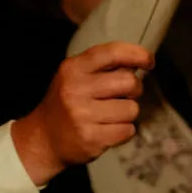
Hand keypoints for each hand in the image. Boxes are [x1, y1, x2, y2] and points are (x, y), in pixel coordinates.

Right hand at [10, 42, 152, 185]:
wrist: (42, 139)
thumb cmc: (67, 104)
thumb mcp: (76, 77)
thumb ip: (103, 68)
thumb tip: (140, 61)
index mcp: (73, 68)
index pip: (112, 52)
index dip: (137, 54)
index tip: (148, 62)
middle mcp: (75, 89)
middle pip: (129, 82)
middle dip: (133, 91)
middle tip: (121, 97)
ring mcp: (82, 115)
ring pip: (132, 109)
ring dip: (126, 114)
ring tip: (108, 116)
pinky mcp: (90, 138)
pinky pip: (128, 130)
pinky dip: (123, 132)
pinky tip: (106, 131)